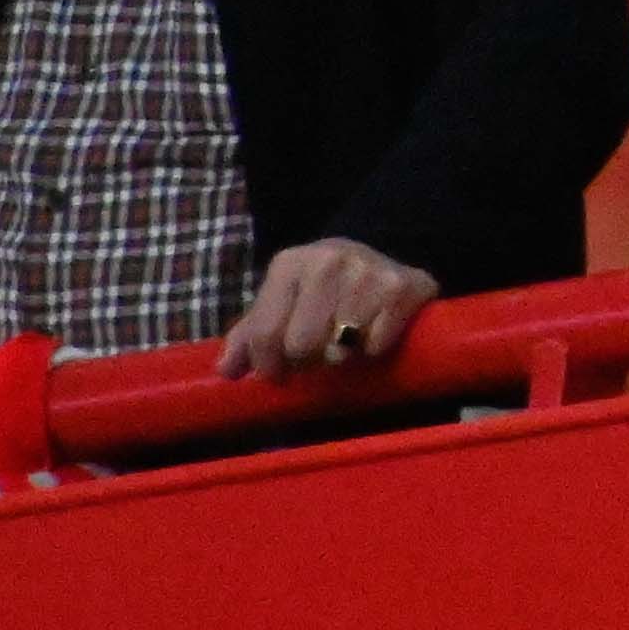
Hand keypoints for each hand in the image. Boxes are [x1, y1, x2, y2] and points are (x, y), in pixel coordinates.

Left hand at [219, 234, 439, 378]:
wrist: (383, 257)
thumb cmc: (320, 290)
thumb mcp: (281, 303)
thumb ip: (250, 335)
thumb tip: (225, 371)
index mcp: (290, 264)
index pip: (265, 333)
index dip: (269, 364)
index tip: (280, 372)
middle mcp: (328, 261)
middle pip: (301, 345)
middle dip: (307, 360)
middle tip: (317, 354)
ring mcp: (368, 271)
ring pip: (339, 350)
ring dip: (341, 357)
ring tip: (345, 343)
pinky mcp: (402, 287)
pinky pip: (376, 345)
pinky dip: (374, 350)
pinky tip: (374, 333)